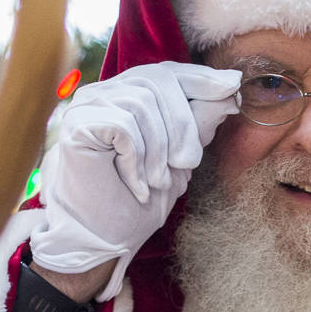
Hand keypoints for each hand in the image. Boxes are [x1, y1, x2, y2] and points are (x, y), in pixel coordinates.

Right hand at [26, 62, 241, 292]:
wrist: (104, 239)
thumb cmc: (137, 203)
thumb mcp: (181, 159)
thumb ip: (199, 123)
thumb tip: (230, 88)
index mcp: (128, 96)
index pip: (168, 72)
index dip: (202, 78)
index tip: (233, 85)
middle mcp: (105, 93)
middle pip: (157, 81)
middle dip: (182, 124)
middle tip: (187, 163)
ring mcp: (87, 106)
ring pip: (141, 104)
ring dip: (158, 150)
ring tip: (155, 181)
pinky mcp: (77, 124)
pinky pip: (123, 126)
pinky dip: (136, 159)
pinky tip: (135, 184)